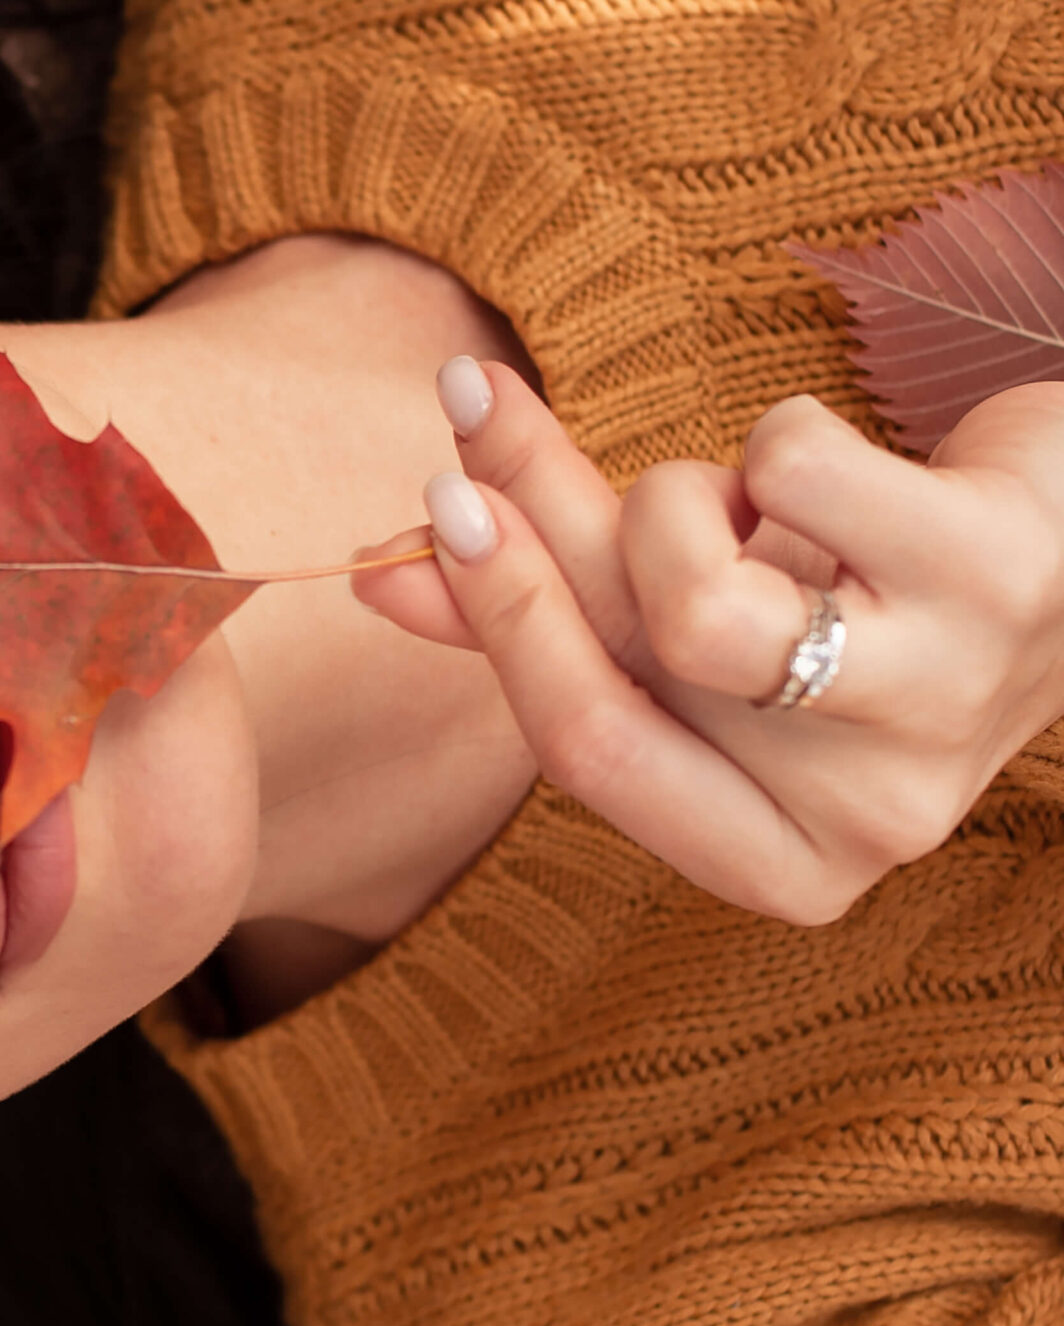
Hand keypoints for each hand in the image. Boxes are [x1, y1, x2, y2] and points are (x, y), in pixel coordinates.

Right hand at [351, 362, 1063, 925]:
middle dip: (537, 510)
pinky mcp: (1003, 583)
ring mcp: (947, 711)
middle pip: (630, 657)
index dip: (495, 621)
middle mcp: (873, 824)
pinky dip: (785, 442)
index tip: (427, 510)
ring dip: (684, 496)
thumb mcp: (694, 644)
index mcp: (785, 866)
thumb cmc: (863, 604)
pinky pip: (797, 476)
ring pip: (703, 598)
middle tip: (478, 403)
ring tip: (741, 495)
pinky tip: (839, 477)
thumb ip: (547, 624)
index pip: (585, 750)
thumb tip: (381, 581)